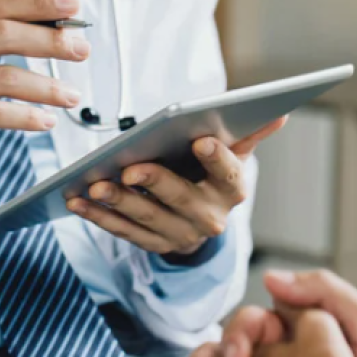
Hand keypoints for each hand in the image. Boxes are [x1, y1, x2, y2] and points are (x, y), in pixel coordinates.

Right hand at [0, 0, 88, 177]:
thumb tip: (39, 26)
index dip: (38, 2)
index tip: (72, 5)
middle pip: (5, 33)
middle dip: (51, 39)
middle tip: (81, 49)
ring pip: (6, 76)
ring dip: (47, 87)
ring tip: (72, 96)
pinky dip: (26, 117)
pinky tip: (45, 122)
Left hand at [66, 119, 285, 255]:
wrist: (202, 221)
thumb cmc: (212, 177)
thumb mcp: (233, 156)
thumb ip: (249, 134)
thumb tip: (278, 112)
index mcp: (231, 190)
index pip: (227, 174)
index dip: (215, 158)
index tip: (200, 139)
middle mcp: (209, 217)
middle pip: (180, 198)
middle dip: (153, 182)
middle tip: (129, 168)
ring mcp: (179, 235)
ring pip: (146, 218)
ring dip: (118, 201)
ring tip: (93, 184)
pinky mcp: (154, 245)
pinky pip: (123, 232)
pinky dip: (99, 217)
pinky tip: (77, 200)